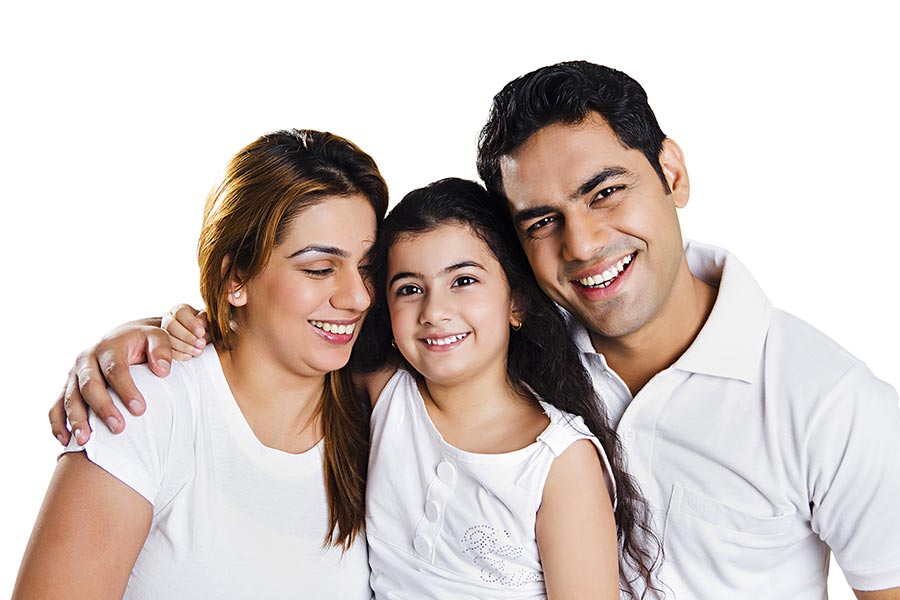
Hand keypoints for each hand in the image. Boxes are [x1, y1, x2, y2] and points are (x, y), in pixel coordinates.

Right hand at [49, 322, 172, 445]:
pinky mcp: (67, 387)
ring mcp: (74, 374)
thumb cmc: (143, 342)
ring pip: (69, 398)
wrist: (124, 338)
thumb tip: (162, 370)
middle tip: (119, 429)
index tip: (140, 410)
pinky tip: (66, 441)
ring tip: (86, 441)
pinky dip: (58, 424)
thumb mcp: (157, 337)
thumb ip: (162, 349)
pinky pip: (56, 406)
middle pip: (89, 385)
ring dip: (76, 420)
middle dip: (103, 408)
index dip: (126, 390)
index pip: (114, 370)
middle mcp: (86, 359)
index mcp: (108, 346)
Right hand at [161, 303, 207, 360]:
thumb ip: (204, 320)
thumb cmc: (206, 328)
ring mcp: (164, 332)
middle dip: (186, 336)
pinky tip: (189, 356)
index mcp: (180, 310)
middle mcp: (169, 319)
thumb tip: (201, 322)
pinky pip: (166, 350)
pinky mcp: (164, 345)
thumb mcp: (208, 321)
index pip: (180, 312)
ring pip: (167, 337)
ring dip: (184, 346)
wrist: (201, 338)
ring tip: (198, 351)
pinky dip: (178, 354)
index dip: (191, 323)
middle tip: (201, 344)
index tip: (201, 332)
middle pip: (170, 324)